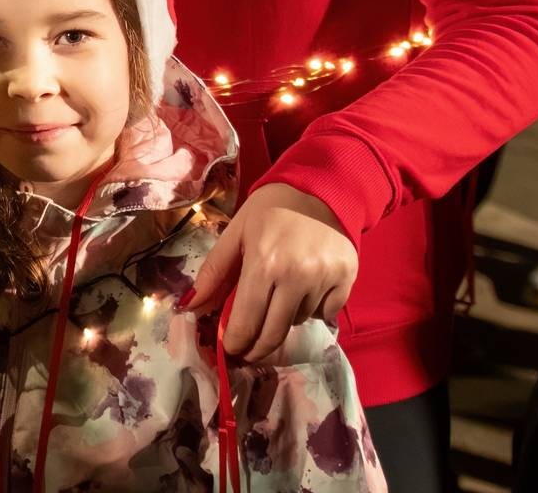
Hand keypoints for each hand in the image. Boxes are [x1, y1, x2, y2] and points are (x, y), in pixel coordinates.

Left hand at [184, 182, 356, 361]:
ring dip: (284, 318)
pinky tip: (306, 288)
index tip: (229, 347)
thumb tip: (189, 307)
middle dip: (256, 348)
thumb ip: (214, 271)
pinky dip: (313, 309)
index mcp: (263, 263)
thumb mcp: (237, 231)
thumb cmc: (273, 207)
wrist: (324, 186)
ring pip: (298, 322)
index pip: (246, 322)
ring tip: (279, 295)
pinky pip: (326, 313)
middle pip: (273, 334)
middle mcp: (296, 276)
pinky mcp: (347, 280)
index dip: (235, 342)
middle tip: (248, 350)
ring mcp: (325, 279)